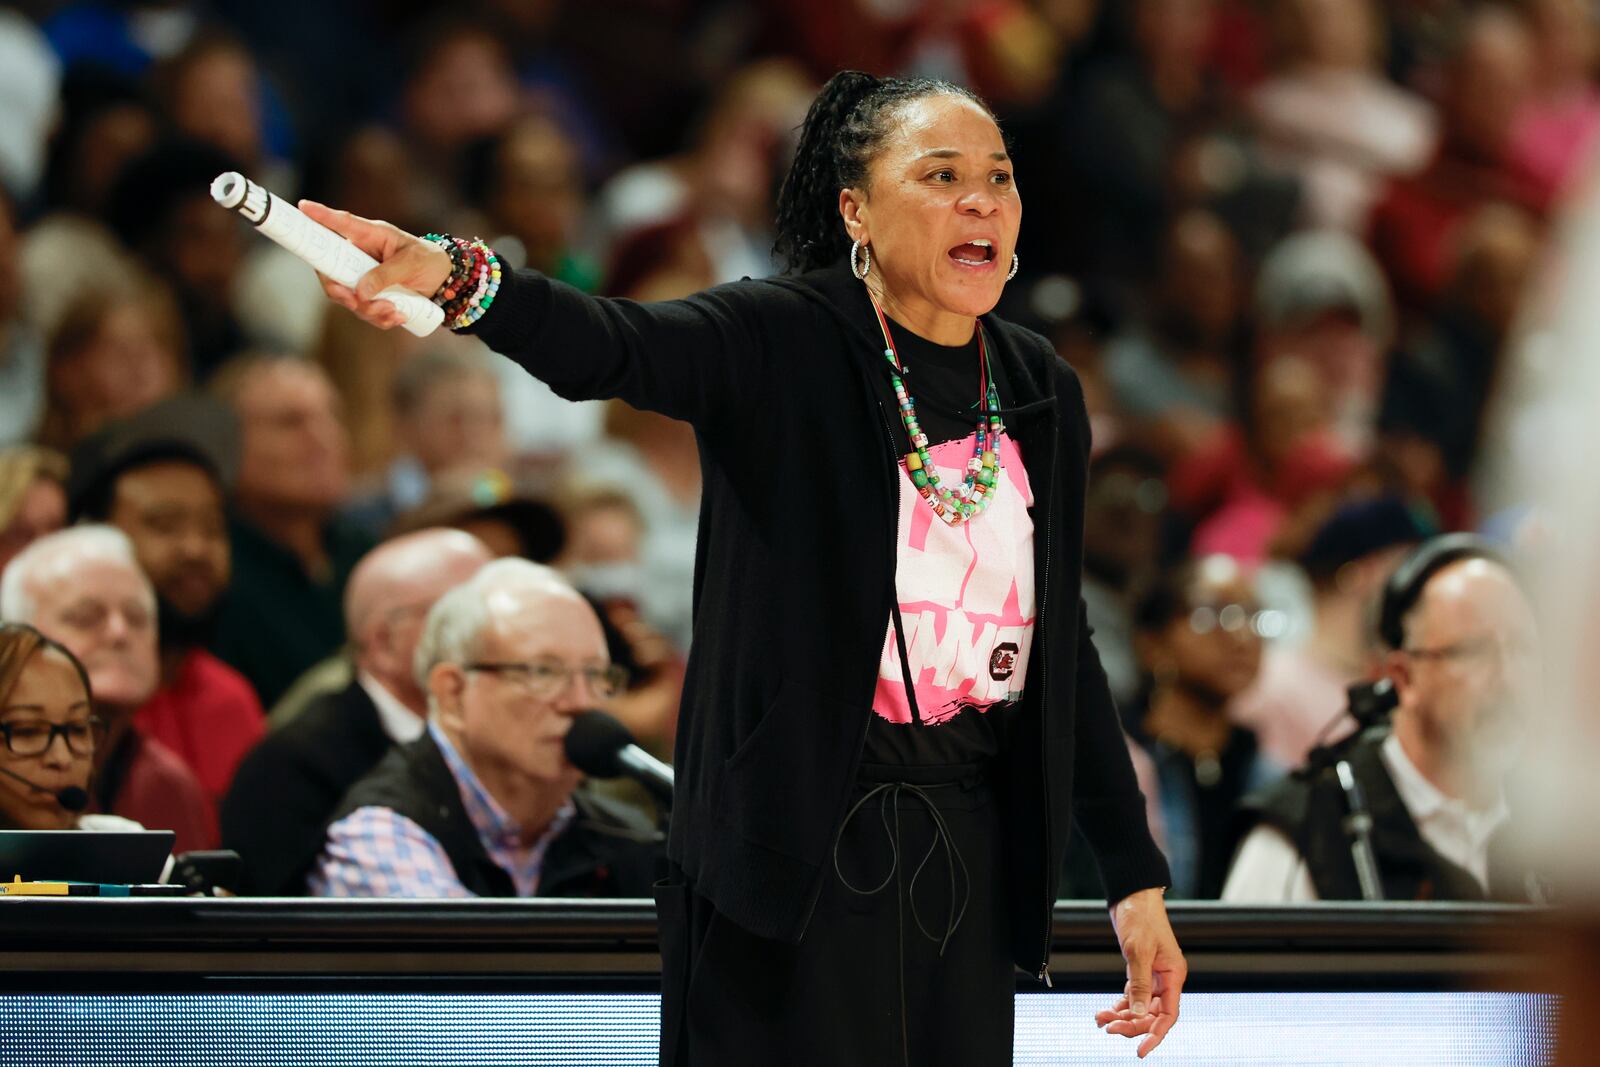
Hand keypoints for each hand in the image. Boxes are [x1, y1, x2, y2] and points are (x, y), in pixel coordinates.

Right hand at [298, 200, 452, 329]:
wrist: (445, 282)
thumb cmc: (428, 261)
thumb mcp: (411, 264)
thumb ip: (385, 275)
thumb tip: (360, 292)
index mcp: (370, 235)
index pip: (341, 223)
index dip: (320, 215)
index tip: (302, 205)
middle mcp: (360, 254)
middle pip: (330, 270)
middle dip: (339, 290)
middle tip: (352, 300)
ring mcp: (363, 276)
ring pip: (347, 297)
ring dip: (367, 309)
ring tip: (394, 312)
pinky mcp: (371, 295)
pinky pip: (364, 311)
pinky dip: (379, 318)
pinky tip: (399, 317)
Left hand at [1096, 886, 1185, 1057]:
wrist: (1132, 895)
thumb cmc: (1140, 917)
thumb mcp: (1138, 951)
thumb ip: (1139, 984)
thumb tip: (1136, 1013)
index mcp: (1174, 975)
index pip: (1168, 1015)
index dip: (1156, 1034)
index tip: (1141, 1050)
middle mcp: (1166, 979)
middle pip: (1152, 1015)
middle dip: (1132, 1025)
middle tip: (1109, 1029)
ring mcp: (1153, 976)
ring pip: (1140, 1007)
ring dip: (1122, 1016)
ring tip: (1101, 1021)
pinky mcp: (1139, 971)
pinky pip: (1132, 996)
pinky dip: (1119, 1005)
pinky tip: (1104, 1012)